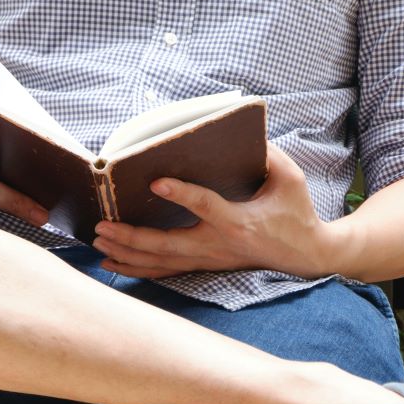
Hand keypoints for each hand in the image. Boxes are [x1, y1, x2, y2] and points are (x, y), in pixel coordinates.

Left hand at [91, 142, 334, 278]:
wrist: (306, 255)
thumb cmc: (296, 213)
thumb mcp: (291, 180)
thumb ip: (268, 156)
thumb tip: (242, 133)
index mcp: (238, 221)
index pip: (204, 206)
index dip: (181, 194)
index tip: (156, 182)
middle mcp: (217, 244)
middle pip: (167, 244)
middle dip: (131, 237)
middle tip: (102, 226)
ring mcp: (208, 258)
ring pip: (160, 262)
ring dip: (126, 253)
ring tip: (97, 242)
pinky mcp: (203, 264)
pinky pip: (164, 270)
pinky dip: (136, 268)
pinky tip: (111, 264)